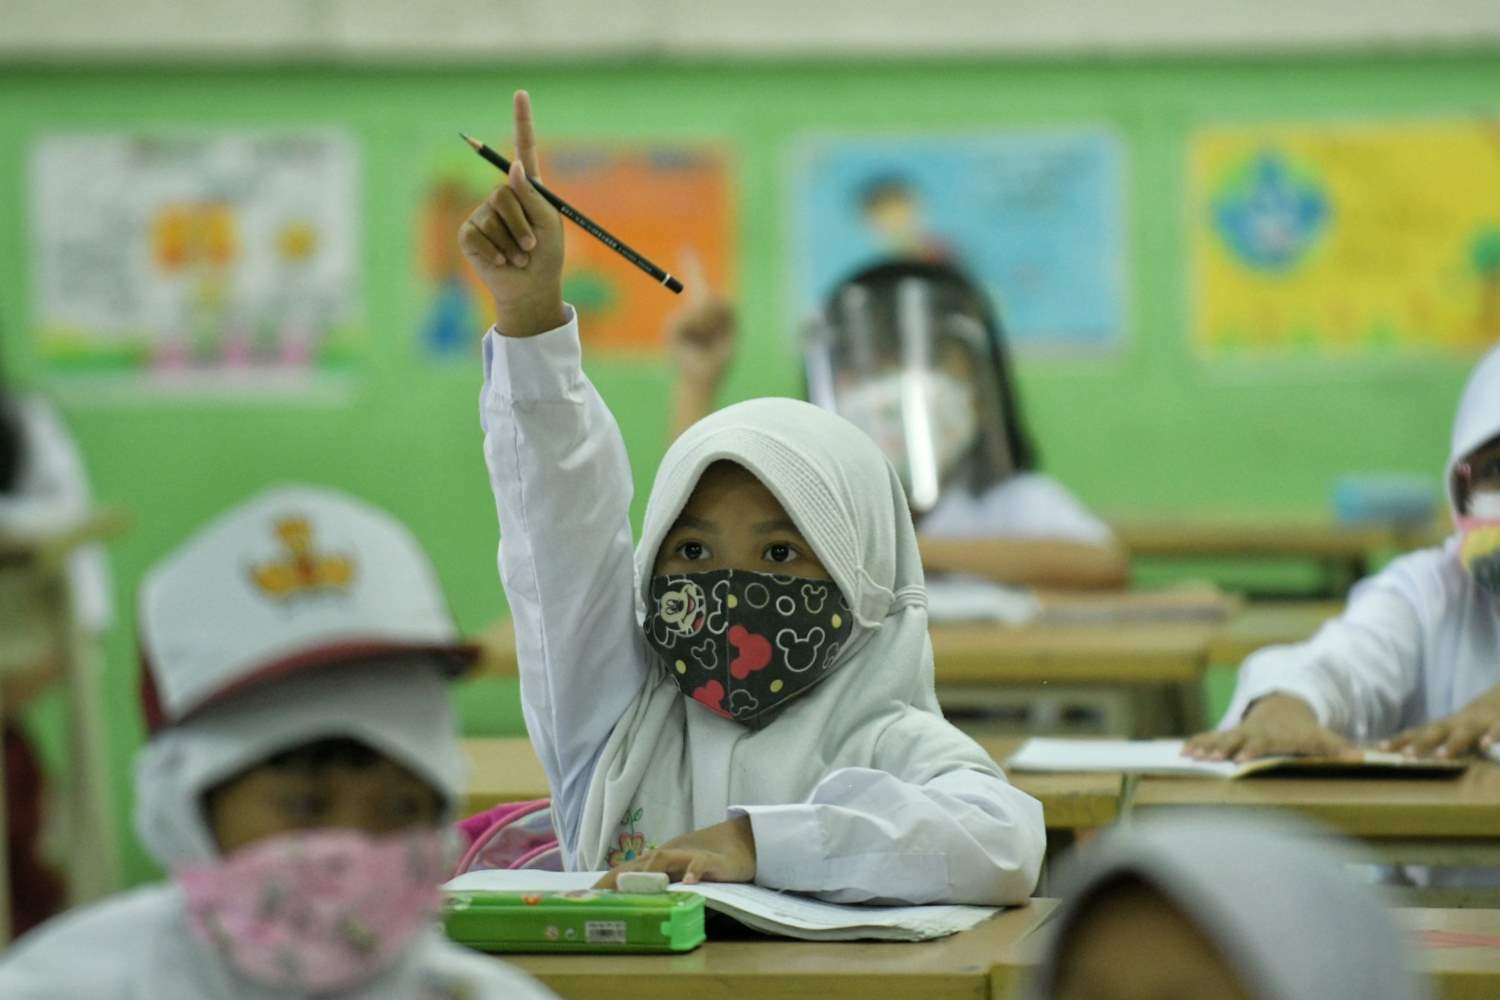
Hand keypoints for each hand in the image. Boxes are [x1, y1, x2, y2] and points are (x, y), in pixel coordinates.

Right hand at [458, 89, 566, 337]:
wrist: (529, 289)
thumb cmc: (546, 256)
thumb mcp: (548, 224)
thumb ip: (531, 196)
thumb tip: (513, 166)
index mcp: (527, 189)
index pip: (523, 148)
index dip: (522, 121)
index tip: (521, 94)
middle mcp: (502, 196)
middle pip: (505, 192)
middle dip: (523, 224)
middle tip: (532, 247)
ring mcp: (482, 213)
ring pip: (494, 216)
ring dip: (513, 242)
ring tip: (520, 256)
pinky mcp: (469, 233)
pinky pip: (480, 234)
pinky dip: (495, 252)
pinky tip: (502, 262)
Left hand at [593, 816, 755, 888]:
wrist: (739, 845)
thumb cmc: (702, 863)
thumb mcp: (676, 875)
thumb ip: (657, 884)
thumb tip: (631, 904)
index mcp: (658, 860)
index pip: (627, 868)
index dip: (607, 879)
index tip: (588, 895)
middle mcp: (669, 854)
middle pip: (640, 862)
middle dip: (623, 877)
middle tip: (609, 893)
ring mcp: (688, 855)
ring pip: (665, 857)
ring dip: (652, 871)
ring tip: (644, 887)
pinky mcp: (710, 859)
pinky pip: (700, 863)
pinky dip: (694, 871)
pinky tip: (689, 883)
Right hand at [667, 251, 736, 394]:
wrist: (700, 383)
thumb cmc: (718, 363)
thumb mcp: (730, 333)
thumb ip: (725, 310)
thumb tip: (707, 295)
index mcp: (704, 317)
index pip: (697, 286)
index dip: (691, 268)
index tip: (684, 250)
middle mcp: (689, 317)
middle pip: (704, 294)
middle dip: (715, 315)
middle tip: (715, 333)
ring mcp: (677, 323)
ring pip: (700, 306)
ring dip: (710, 325)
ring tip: (707, 342)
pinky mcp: (671, 330)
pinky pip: (689, 318)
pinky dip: (698, 330)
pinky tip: (694, 345)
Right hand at [1183, 693, 1352, 762]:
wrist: (1282, 710)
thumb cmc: (1303, 732)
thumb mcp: (1321, 738)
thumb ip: (1338, 749)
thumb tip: (1361, 758)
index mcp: (1273, 737)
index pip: (1262, 744)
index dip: (1252, 751)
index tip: (1242, 759)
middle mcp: (1252, 734)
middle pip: (1235, 741)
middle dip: (1220, 749)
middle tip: (1207, 758)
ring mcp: (1238, 734)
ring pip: (1219, 739)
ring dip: (1204, 747)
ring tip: (1188, 755)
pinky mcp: (1228, 736)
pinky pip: (1210, 738)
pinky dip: (1197, 743)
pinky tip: (1183, 751)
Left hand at [1380, 684, 1499, 757]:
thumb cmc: (1476, 719)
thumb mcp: (1456, 729)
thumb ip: (1437, 740)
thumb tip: (1407, 753)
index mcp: (1447, 726)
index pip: (1419, 732)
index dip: (1400, 740)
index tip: (1379, 749)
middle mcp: (1459, 722)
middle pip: (1436, 731)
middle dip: (1421, 743)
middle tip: (1406, 756)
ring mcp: (1480, 720)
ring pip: (1465, 731)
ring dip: (1452, 743)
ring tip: (1440, 756)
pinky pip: (1498, 727)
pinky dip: (1493, 734)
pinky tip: (1486, 744)